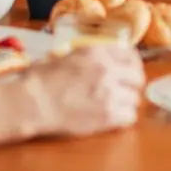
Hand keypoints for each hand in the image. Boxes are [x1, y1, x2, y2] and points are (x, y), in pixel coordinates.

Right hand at [21, 45, 144, 136]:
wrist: (32, 103)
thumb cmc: (40, 80)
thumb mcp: (65, 55)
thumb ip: (87, 56)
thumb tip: (99, 59)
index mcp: (97, 52)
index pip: (131, 55)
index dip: (131, 65)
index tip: (129, 71)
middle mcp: (107, 70)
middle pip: (138, 77)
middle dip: (132, 84)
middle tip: (124, 91)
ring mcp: (110, 93)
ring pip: (134, 99)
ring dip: (126, 102)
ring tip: (114, 106)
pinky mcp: (107, 115)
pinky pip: (129, 117)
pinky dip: (123, 118)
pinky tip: (112, 118)